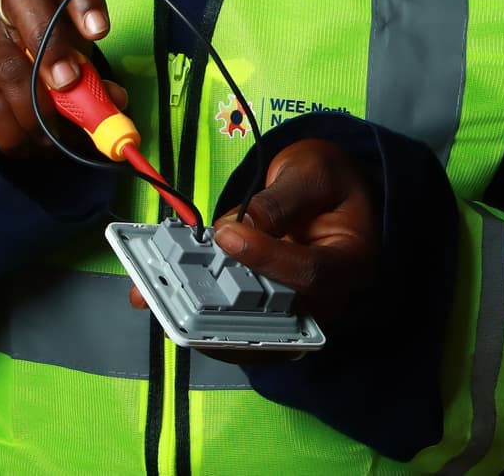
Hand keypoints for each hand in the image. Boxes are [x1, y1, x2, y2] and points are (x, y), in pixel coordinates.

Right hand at [0, 0, 124, 157]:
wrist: (15, 104)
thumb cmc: (61, 75)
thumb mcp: (85, 73)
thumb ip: (100, 85)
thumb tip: (113, 102)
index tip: (99, 31)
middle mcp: (16, 11)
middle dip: (48, 41)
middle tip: (68, 82)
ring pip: (10, 68)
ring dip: (40, 110)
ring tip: (56, 136)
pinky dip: (22, 137)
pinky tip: (34, 143)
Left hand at [128, 138, 377, 331]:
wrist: (329, 197)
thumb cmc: (327, 182)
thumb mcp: (313, 173)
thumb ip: (281, 199)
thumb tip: (241, 225)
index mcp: (350, 263)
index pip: (310, 272)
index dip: (266, 258)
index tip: (226, 236)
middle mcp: (324, 302)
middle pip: (273, 319)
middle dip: (218, 308)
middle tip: (174, 288)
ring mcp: (291, 314)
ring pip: (244, 330)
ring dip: (195, 316)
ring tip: (153, 294)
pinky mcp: (264, 314)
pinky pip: (229, 321)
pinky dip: (192, 311)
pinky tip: (155, 295)